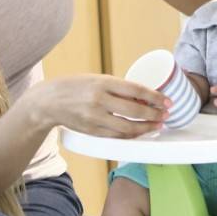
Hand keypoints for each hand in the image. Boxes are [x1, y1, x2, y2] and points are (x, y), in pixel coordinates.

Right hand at [32, 75, 170, 137]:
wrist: (48, 101)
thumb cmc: (75, 87)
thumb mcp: (96, 79)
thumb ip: (118, 88)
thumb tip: (144, 98)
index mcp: (102, 82)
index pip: (136, 90)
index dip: (155, 97)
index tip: (167, 101)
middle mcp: (99, 100)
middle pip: (134, 111)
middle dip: (154, 114)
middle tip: (166, 115)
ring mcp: (95, 118)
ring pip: (127, 128)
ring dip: (146, 128)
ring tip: (157, 125)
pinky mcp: (91, 131)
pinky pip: (116, 136)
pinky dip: (131, 135)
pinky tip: (140, 132)